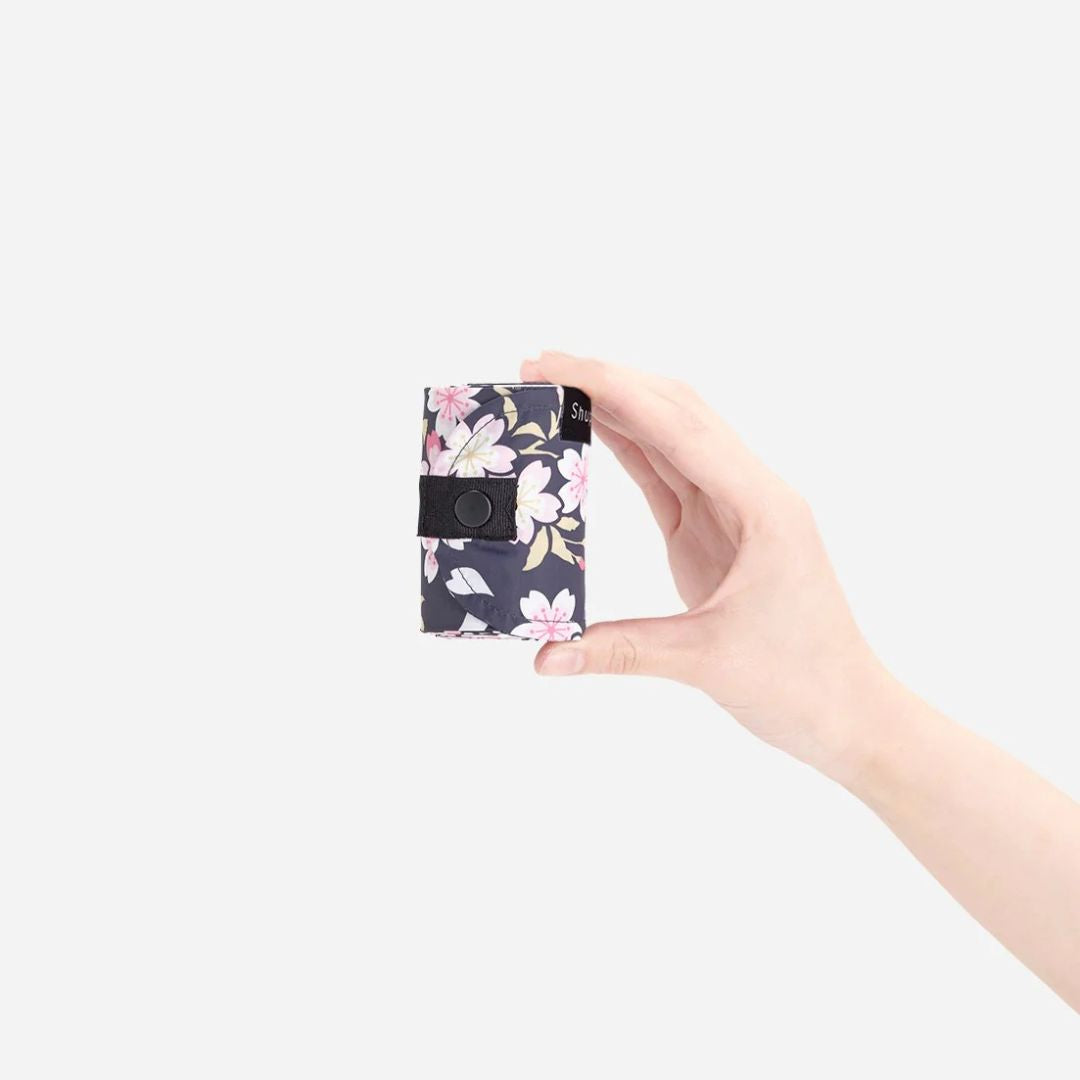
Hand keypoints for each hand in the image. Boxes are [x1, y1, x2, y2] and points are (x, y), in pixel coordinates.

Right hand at [522, 351, 887, 779]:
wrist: (847, 710)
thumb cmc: (801, 681)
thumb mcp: (705, 661)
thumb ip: (620, 651)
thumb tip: (546, 655)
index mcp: (761, 505)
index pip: (679, 427)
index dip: (615, 390)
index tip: (559, 368)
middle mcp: (750, 491)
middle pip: (675, 411)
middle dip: (609, 381)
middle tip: (542, 365)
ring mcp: (732, 508)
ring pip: (671, 434)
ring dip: (617, 404)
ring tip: (556, 386)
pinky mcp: (714, 529)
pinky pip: (667, 471)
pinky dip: (628, 445)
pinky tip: (593, 427)